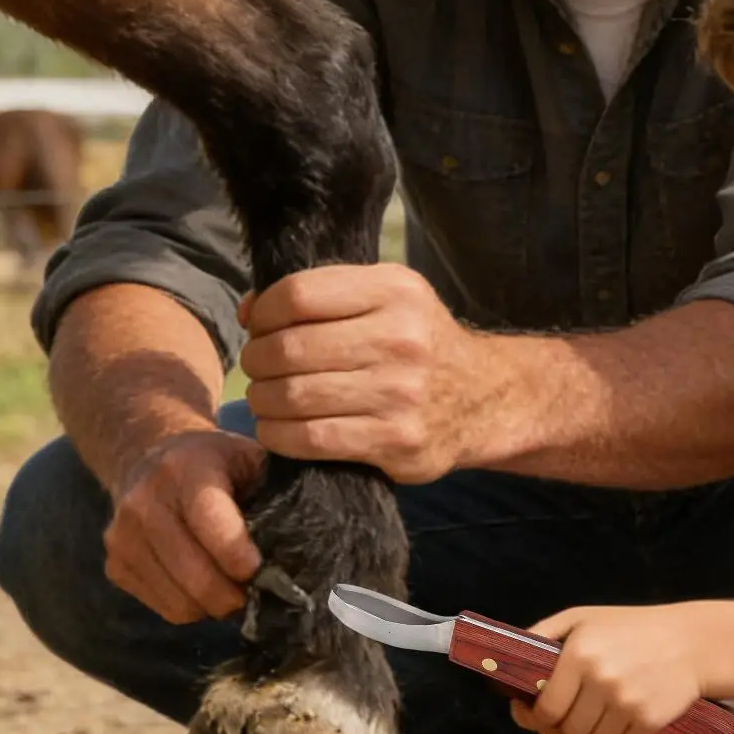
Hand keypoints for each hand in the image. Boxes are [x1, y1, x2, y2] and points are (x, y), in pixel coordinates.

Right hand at [103, 429, 264, 623]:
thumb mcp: (247, 457)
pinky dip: (191, 606)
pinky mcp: (114, 565)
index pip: (208, 520)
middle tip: (257, 592)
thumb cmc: (215, 461)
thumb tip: (301, 546)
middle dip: (232, 595)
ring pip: (179, 601)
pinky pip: (163, 607)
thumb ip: (271, 491)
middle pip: (193, 573)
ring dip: (213, 606)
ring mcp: (122, 538)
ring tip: (233, 589)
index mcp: (185, 469)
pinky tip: (204, 584)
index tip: (259, 570)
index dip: (236, 553)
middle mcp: (144, 502)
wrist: (147, 456)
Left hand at [239, 263, 490, 482]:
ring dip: (262, 399)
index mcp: (396, 292)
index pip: (299, 295)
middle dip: (257, 360)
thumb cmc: (418, 342)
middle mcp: (401, 339)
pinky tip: (280, 427)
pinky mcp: (396, 441)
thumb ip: (323, 294)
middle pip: (289, 348)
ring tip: (268, 397)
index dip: (264, 313)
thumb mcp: (387, 297)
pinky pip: (311, 439)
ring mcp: (400, 394)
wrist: (484, 398)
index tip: (259, 326)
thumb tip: (249, 311)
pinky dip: (278, 434)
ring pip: (292, 396)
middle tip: (259, 367)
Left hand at [510, 603, 709, 733]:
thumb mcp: (582, 618)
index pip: (545, 710)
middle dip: (563, 731)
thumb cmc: (629, 628)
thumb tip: (507, 662)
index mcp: (579, 653)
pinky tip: (626, 722)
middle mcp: (601, 679)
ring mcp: (627, 702)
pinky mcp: (651, 720)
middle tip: (570, 720)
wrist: (691, 641)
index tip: (537, 716)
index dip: (535, 719)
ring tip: (600, 717)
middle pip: (567, 732)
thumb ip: (542, 635)